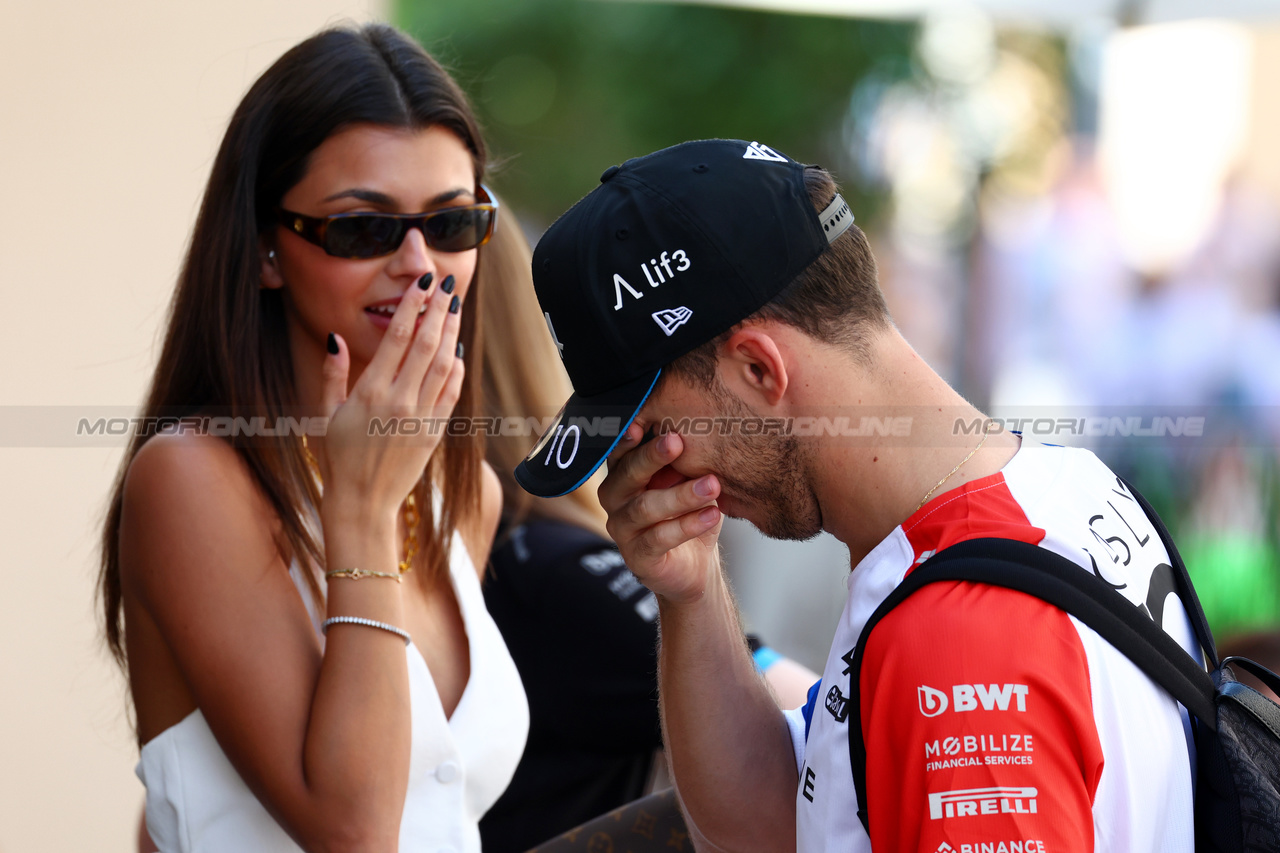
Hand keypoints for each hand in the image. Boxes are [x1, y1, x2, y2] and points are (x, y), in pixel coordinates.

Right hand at [318, 277, 463, 520]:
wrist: (362, 502)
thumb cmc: (337, 457)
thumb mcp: (324, 413)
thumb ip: (331, 373)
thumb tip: (335, 337)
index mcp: (370, 391)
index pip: (398, 336)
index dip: (414, 306)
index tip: (423, 284)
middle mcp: (400, 400)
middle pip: (428, 343)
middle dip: (440, 310)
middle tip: (448, 285)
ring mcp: (421, 416)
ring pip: (444, 364)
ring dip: (452, 332)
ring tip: (455, 308)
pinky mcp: (435, 432)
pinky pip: (451, 392)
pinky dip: (457, 368)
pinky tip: (456, 349)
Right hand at [598, 425, 722, 603]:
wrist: (695, 565)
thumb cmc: (687, 513)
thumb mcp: (687, 480)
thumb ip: (683, 459)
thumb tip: (698, 429)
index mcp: (623, 473)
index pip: (621, 450)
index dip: (628, 437)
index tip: (643, 424)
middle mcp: (614, 498)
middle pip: (627, 474)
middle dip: (652, 457)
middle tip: (677, 442)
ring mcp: (621, 529)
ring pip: (645, 507)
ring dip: (681, 495)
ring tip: (712, 484)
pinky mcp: (636, 557)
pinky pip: (659, 537)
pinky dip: (688, 525)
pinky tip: (712, 514)